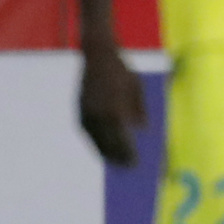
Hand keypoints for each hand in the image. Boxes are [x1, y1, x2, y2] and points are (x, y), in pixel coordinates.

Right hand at [78, 47, 146, 166]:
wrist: (98, 55)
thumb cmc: (122, 71)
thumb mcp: (138, 89)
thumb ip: (140, 111)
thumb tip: (143, 130)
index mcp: (116, 112)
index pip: (123, 142)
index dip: (129, 155)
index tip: (136, 165)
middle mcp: (100, 116)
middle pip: (109, 145)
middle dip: (118, 158)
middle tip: (128, 169)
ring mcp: (88, 114)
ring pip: (96, 141)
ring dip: (105, 153)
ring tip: (115, 162)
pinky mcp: (80, 111)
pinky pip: (89, 133)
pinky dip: (96, 142)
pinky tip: (103, 148)